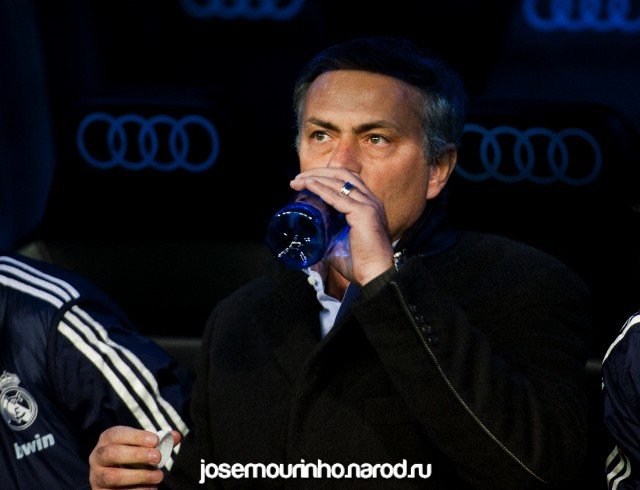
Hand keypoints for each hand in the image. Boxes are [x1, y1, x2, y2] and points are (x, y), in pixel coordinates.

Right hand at [89, 425, 181, 488]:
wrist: (119, 479)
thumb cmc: (134, 456)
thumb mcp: (145, 446)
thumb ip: (161, 441)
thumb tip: (176, 436)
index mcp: (107, 439)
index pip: (117, 434)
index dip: (136, 437)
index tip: (156, 440)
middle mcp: (97, 456)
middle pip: (111, 453)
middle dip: (136, 455)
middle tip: (158, 458)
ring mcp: (96, 476)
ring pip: (112, 476)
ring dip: (139, 476)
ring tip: (159, 476)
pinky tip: (150, 488)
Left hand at [291, 168, 393, 285]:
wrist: (376, 276)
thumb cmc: (360, 265)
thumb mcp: (340, 245)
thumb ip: (329, 236)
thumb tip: (311, 236)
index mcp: (369, 205)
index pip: (347, 180)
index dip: (325, 177)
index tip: (305, 181)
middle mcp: (371, 200)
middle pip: (342, 174)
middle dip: (318, 173)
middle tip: (298, 178)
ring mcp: (369, 205)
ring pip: (339, 181)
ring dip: (316, 178)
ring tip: (297, 180)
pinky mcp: (363, 213)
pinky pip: (337, 196)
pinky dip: (321, 188)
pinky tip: (308, 185)